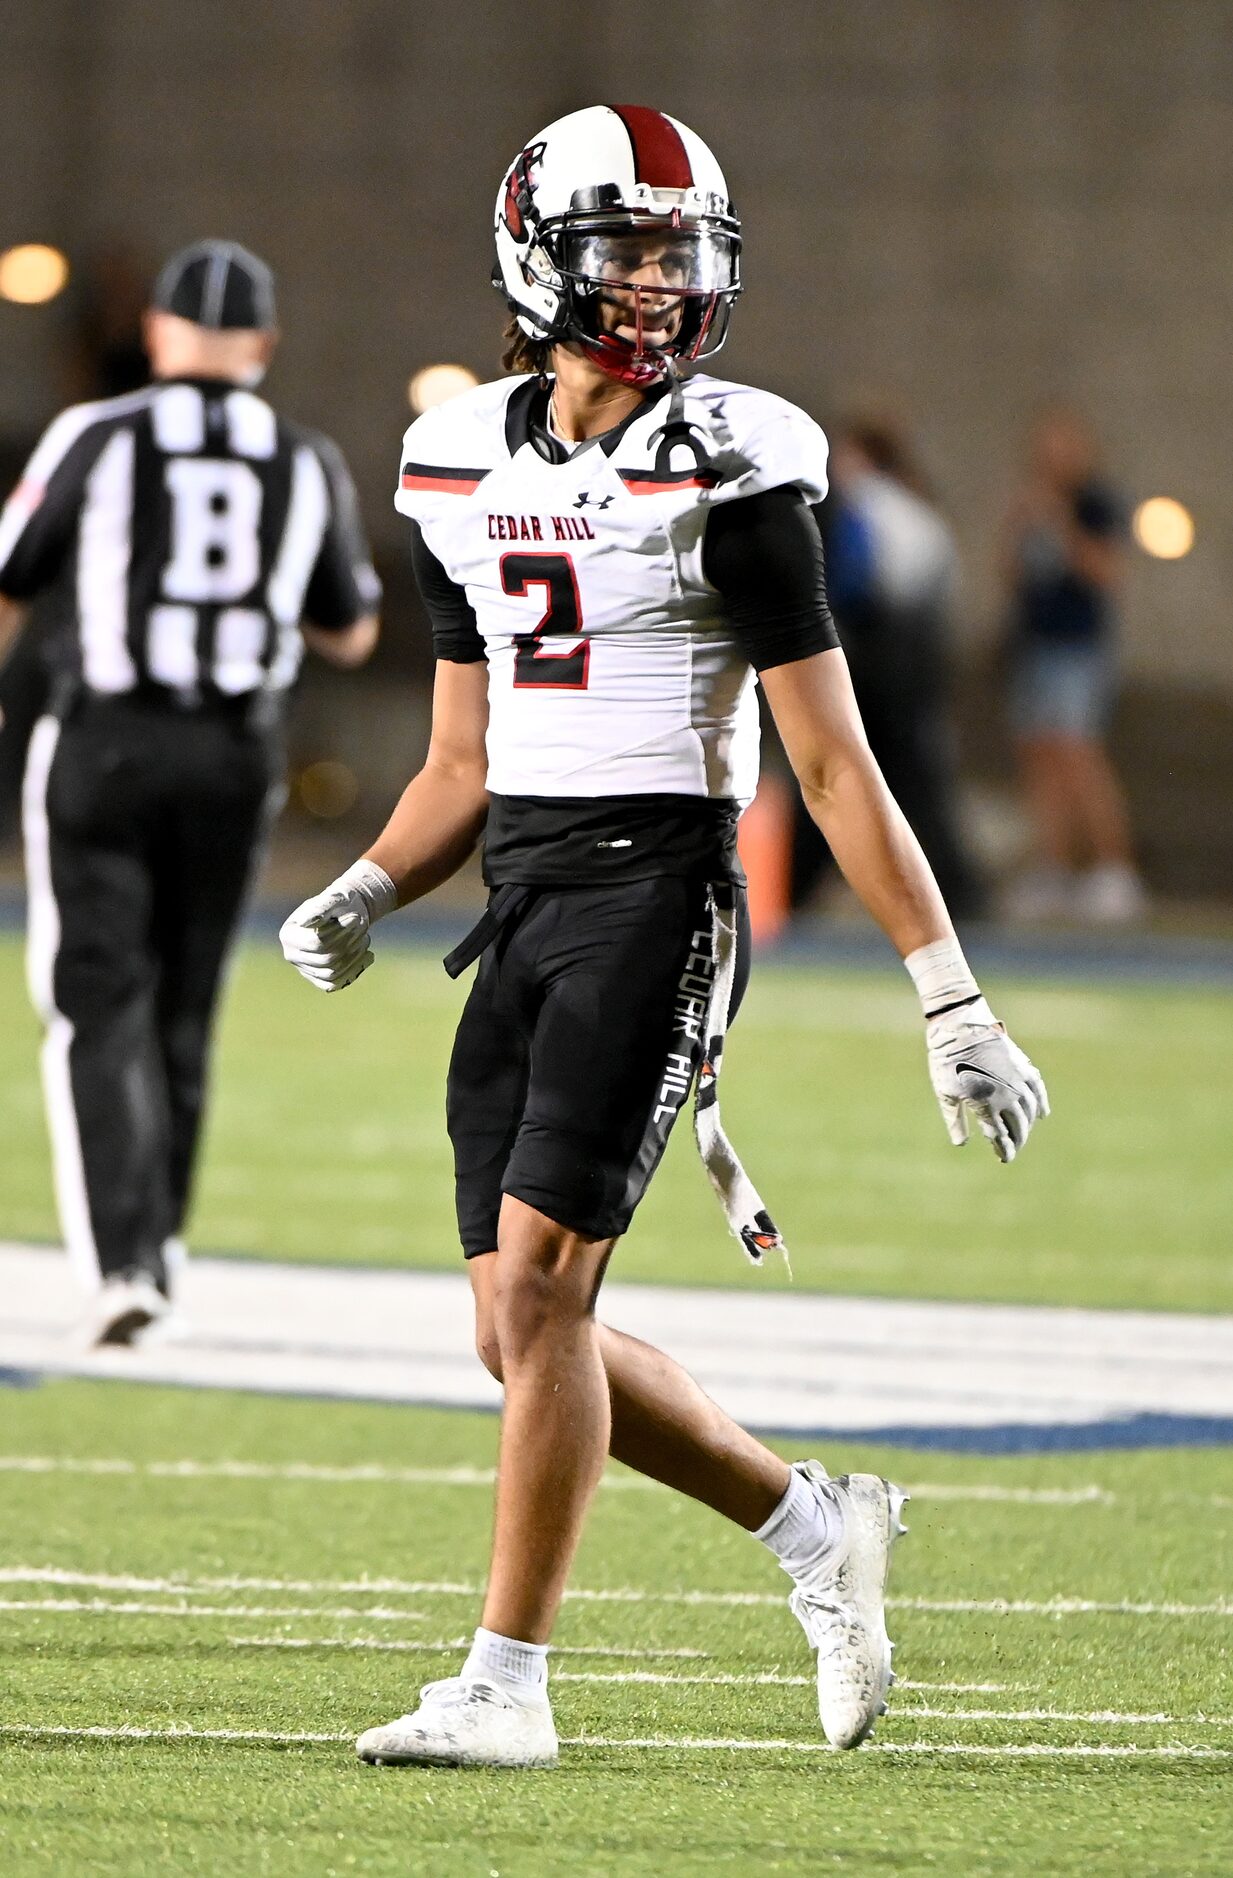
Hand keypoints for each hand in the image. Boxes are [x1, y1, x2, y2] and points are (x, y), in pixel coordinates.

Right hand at [278, 860, 395, 993]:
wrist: (348, 912)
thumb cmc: (340, 902)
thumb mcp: (334, 898)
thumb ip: (321, 908)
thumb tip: (304, 922)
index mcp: (289, 934)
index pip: (316, 942)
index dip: (339, 932)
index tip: (356, 917)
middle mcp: (292, 954)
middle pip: (325, 960)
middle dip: (349, 943)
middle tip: (362, 926)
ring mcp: (305, 969)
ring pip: (332, 973)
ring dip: (354, 956)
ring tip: (365, 938)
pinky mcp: (319, 978)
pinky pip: (335, 984)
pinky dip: (354, 971)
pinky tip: (368, 956)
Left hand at [925, 996, 1048, 1163]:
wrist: (960, 1026)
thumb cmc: (946, 1060)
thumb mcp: (945, 1093)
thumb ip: (955, 1120)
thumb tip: (962, 1143)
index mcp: (985, 1105)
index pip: (999, 1136)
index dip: (1004, 1150)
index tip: (1004, 1159)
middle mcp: (1006, 1096)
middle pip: (1018, 1126)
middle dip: (1017, 1141)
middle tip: (1013, 1148)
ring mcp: (1017, 1080)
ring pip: (1029, 1111)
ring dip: (1028, 1126)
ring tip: (1023, 1134)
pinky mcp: (1022, 1066)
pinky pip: (1037, 1089)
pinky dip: (1041, 1103)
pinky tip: (1041, 1114)